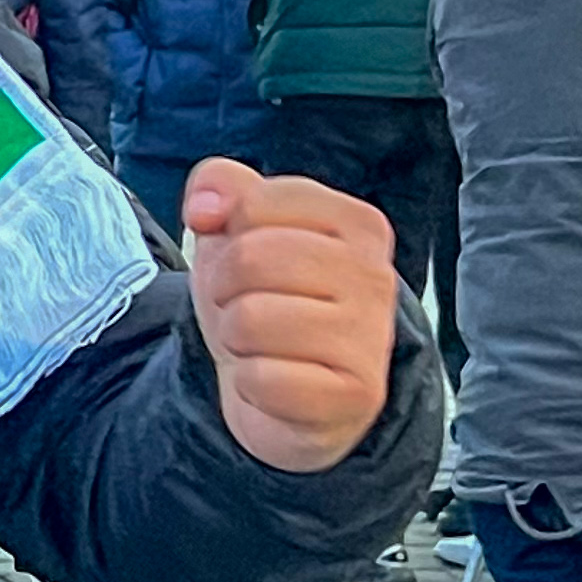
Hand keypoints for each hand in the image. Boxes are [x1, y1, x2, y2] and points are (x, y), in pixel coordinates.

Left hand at [183, 159, 401, 474]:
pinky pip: (261, 379)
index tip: (245, 263)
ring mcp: (372, 336)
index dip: (225, 237)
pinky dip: (249, 384)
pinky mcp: (359, 394)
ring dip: (234, 338)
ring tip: (261, 346)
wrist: (288, 393)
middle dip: (223, 289)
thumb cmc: (267, 300)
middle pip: (249, 259)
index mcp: (358, 222)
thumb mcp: (238, 231)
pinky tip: (275, 383)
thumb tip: (204, 208)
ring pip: (249, 320)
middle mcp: (376, 274)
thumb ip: (220, 188)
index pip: (253, 204)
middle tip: (247, 308)